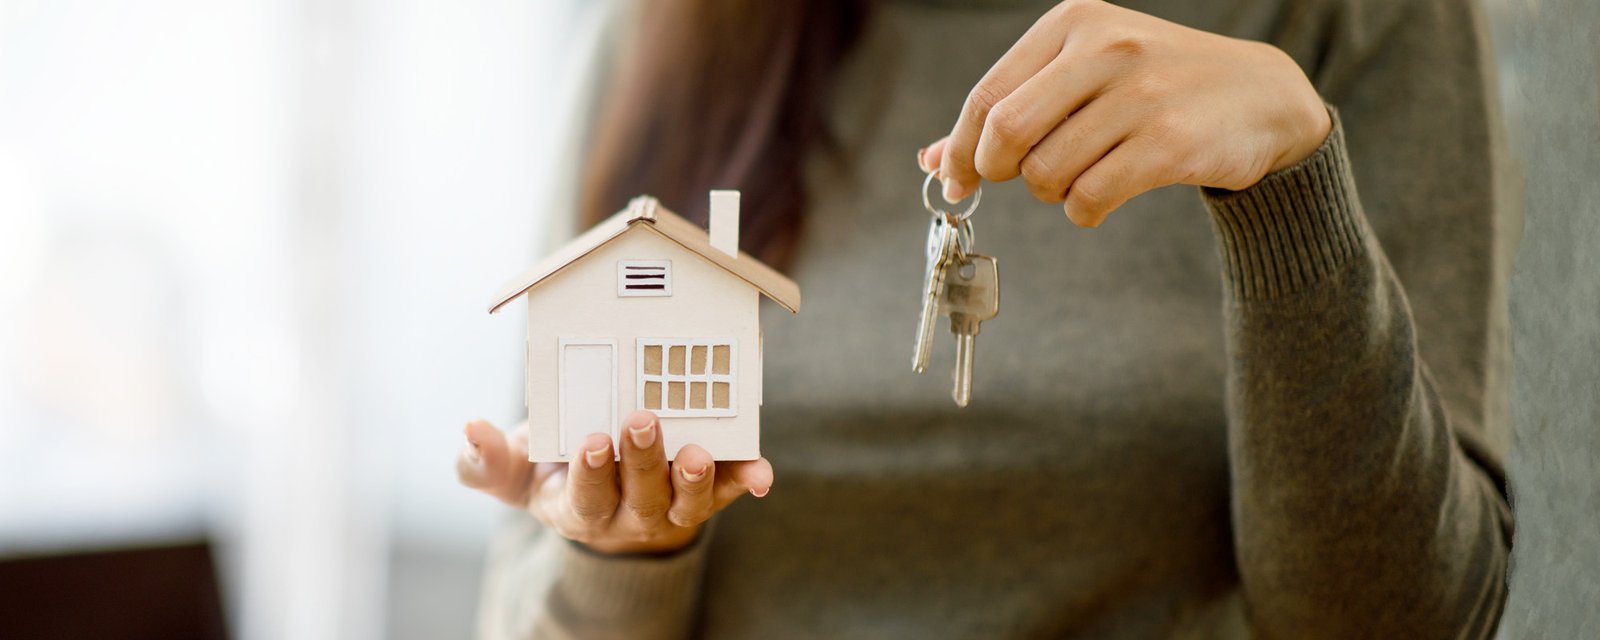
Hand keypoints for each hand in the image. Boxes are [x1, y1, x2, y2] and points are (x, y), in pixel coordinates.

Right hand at [456, 411, 773, 554]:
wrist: (604, 492)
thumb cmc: (553, 470)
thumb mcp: (512, 472)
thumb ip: (483, 461)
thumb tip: (469, 430)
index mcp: (580, 509)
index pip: (586, 498)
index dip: (590, 473)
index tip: (591, 440)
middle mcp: (630, 514)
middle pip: (640, 496)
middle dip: (641, 459)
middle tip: (639, 419)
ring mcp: (672, 506)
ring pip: (687, 502)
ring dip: (693, 478)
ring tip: (693, 451)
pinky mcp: (707, 491)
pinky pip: (729, 489)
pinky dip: (746, 480)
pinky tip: (762, 473)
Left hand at [919, 0, 1330, 226]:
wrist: (1262, 96)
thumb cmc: (1155, 85)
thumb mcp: (1083, 72)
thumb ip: (1010, 109)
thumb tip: (932, 161)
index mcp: (1075, 24)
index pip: (988, 96)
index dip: (959, 148)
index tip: (952, 178)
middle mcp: (1106, 50)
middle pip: (1006, 135)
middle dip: (1000, 171)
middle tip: (1023, 177)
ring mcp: (1140, 96)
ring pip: (1047, 174)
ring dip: (1051, 193)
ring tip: (1080, 179)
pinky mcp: (1169, 144)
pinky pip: (1089, 199)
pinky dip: (1083, 212)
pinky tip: (1102, 198)